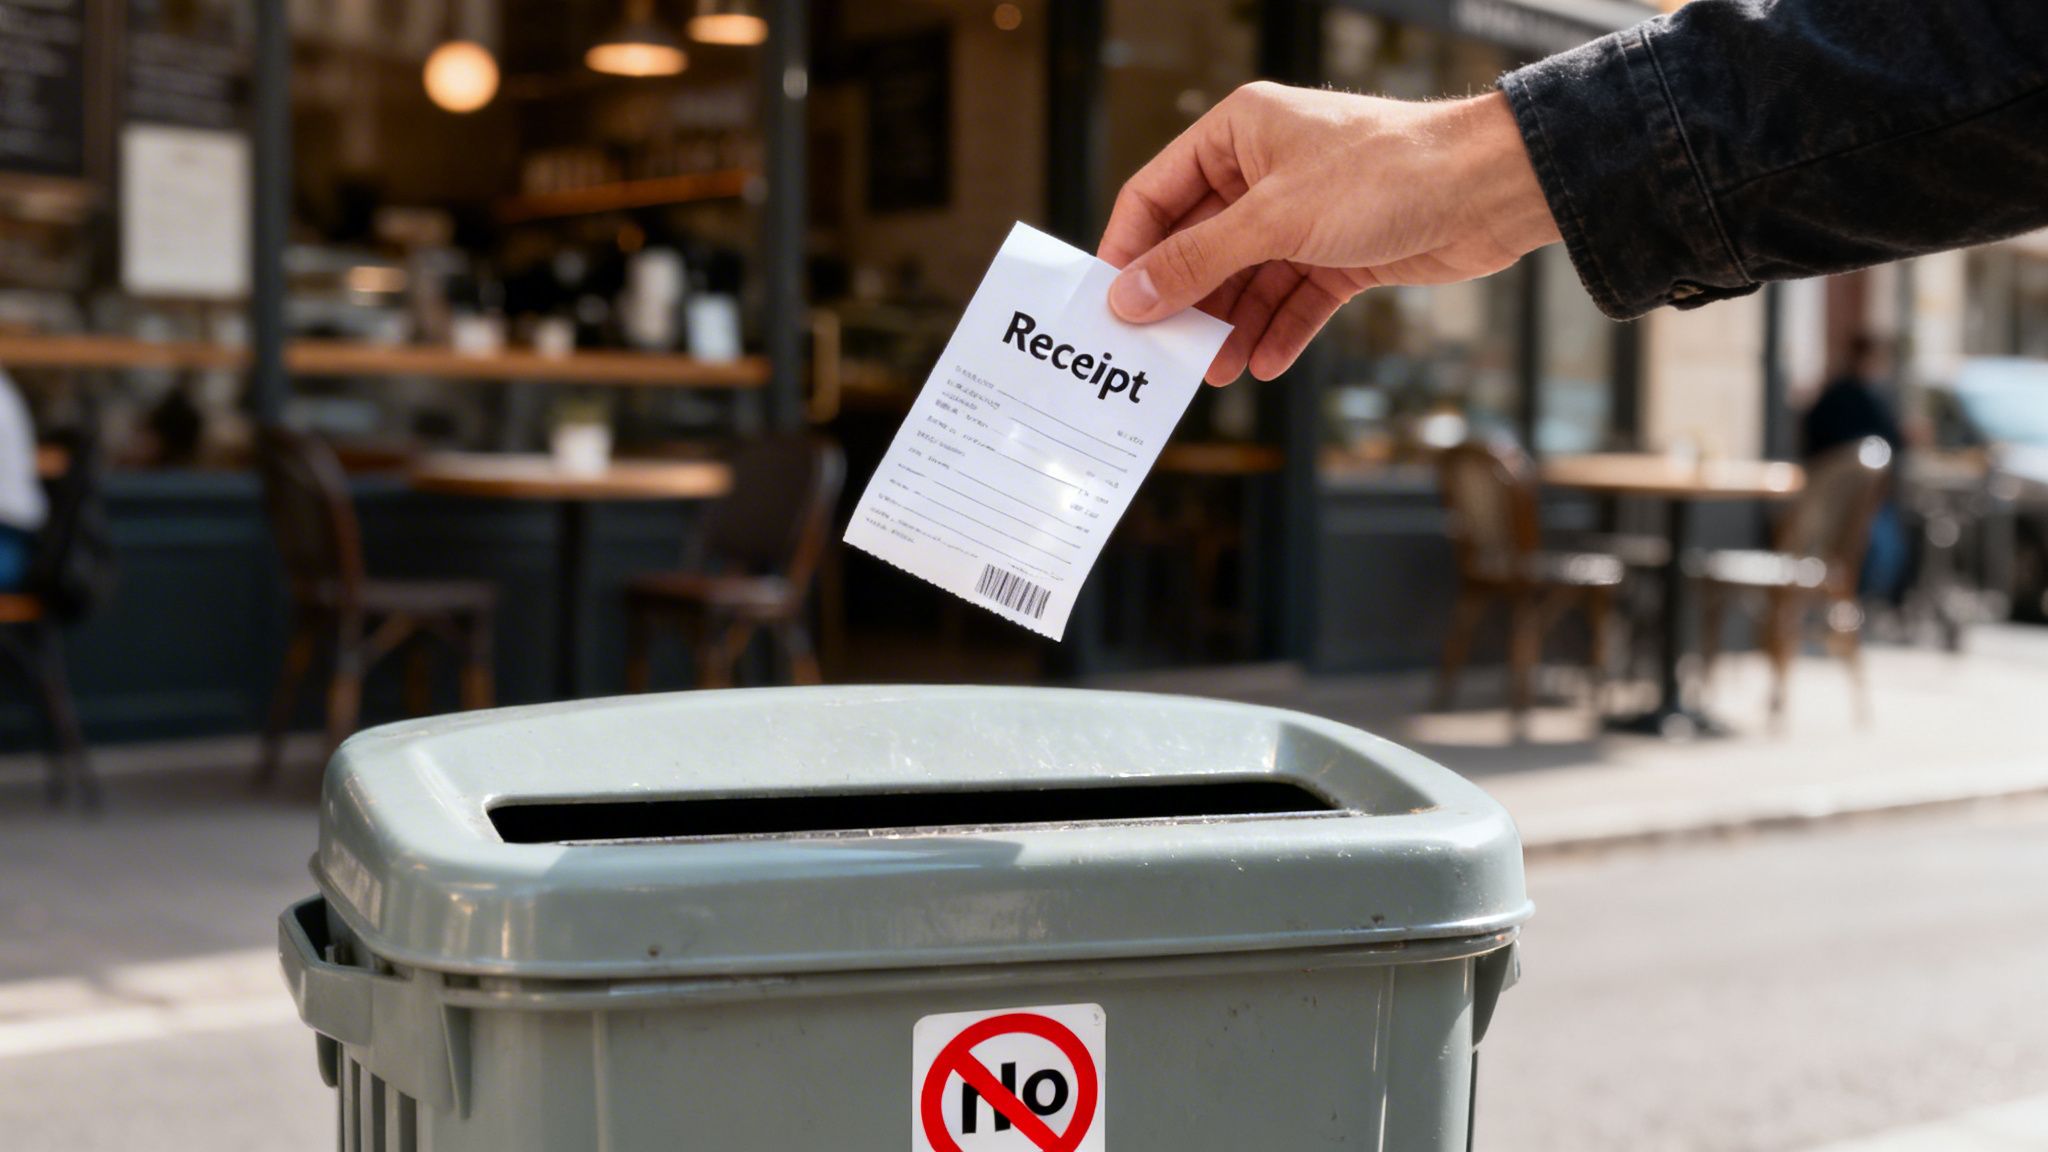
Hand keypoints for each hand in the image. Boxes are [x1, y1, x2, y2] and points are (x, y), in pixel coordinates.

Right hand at [1097, 83, 1561, 384]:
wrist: (1489, 189)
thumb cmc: (1387, 173)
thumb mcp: (1274, 221)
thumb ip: (1195, 261)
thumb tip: (1129, 296)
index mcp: (1238, 134)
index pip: (1157, 193)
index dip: (1130, 249)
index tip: (1111, 304)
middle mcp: (1265, 170)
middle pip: (1200, 244)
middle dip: (1185, 300)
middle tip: (1161, 351)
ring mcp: (1304, 213)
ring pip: (1247, 279)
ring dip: (1232, 326)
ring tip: (1217, 369)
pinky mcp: (1341, 251)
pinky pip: (1294, 298)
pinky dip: (1280, 330)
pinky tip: (1267, 363)